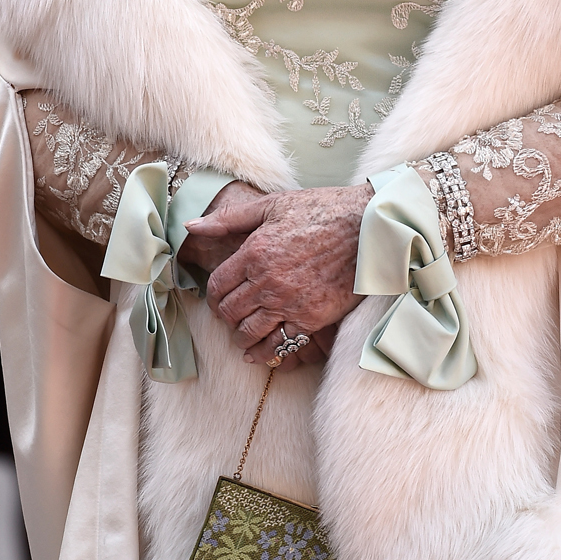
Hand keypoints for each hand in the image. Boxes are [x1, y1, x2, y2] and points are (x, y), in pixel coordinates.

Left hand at [188, 182, 373, 370]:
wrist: (369, 227)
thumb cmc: (321, 210)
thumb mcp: (272, 206)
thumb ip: (229, 219)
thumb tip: (191, 225)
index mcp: (254, 252)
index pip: (216, 286)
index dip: (211, 295)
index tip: (217, 297)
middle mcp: (267, 281)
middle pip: (229, 311)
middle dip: (224, 316)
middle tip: (228, 316)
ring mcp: (290, 303)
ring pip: (250, 332)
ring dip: (241, 337)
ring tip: (242, 336)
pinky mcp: (313, 318)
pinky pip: (281, 344)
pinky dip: (267, 352)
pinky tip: (262, 353)